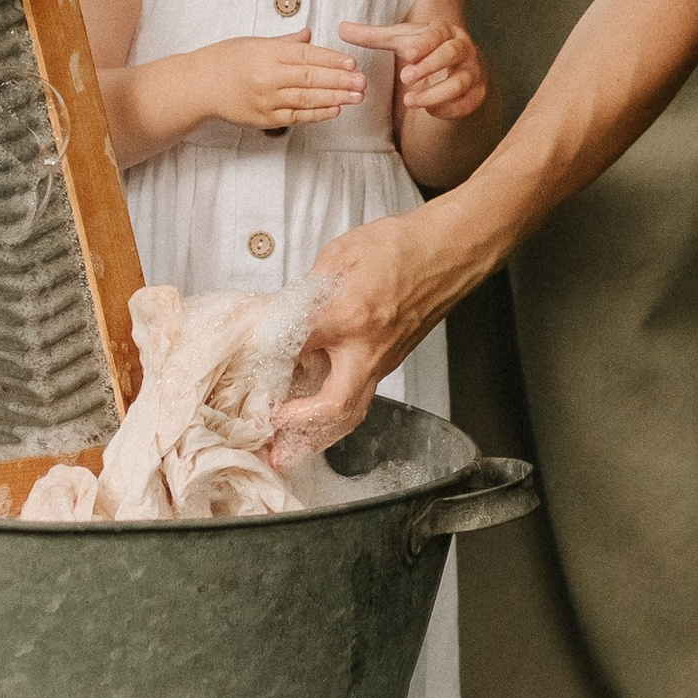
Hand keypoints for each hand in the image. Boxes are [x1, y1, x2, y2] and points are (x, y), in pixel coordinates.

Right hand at [206, 36, 365, 132]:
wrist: (200, 85)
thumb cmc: (227, 59)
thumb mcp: (255, 42)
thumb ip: (285, 42)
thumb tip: (309, 35)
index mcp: (267, 53)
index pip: (306, 55)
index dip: (331, 59)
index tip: (352, 62)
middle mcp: (268, 76)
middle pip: (310, 78)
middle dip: (340, 80)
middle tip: (363, 81)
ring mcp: (266, 99)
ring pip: (306, 99)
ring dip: (334, 98)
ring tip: (356, 96)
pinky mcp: (264, 118)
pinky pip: (295, 116)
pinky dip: (316, 114)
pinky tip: (334, 110)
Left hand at [272, 213, 445, 457]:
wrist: (449, 250)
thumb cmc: (402, 246)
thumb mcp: (340, 253)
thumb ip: (308, 289)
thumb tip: (283, 311)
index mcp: (350, 314)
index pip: (297, 345)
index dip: (268, 356)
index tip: (248, 365)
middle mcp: (368, 346)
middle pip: (334, 405)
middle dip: (300, 429)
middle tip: (273, 441)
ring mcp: (383, 359)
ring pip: (351, 411)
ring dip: (319, 436)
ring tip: (290, 451)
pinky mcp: (390, 361)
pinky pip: (361, 397)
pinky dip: (335, 415)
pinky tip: (316, 419)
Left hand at [338, 15, 488, 120]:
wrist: (455, 67)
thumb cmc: (424, 49)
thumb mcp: (400, 41)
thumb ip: (372, 37)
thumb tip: (340, 28)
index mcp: (445, 31)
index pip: (437, 34)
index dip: (424, 43)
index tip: (407, 53)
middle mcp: (464, 49)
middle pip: (452, 54)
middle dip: (429, 66)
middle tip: (405, 78)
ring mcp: (472, 72)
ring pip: (460, 82)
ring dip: (435, 92)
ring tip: (409, 101)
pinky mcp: (476, 94)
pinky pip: (467, 103)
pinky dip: (448, 108)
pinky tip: (429, 111)